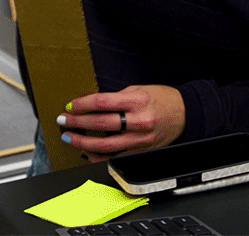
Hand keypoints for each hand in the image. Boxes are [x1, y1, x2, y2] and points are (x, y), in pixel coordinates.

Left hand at [57, 85, 185, 162]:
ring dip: (83, 142)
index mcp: (137, 101)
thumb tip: (91, 106)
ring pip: (105, 145)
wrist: (185, 114)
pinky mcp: (141, 152)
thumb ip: (117, 98)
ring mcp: (140, 140)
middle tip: (63, 120)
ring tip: (69, 137)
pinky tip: (86, 152)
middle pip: (100, 123)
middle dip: (77, 122)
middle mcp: (138, 121)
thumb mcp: (139, 90)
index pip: (102, 102)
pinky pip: (115, 157)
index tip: (71, 105)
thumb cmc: (162, 99)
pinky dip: (98, 156)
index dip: (83, 104)